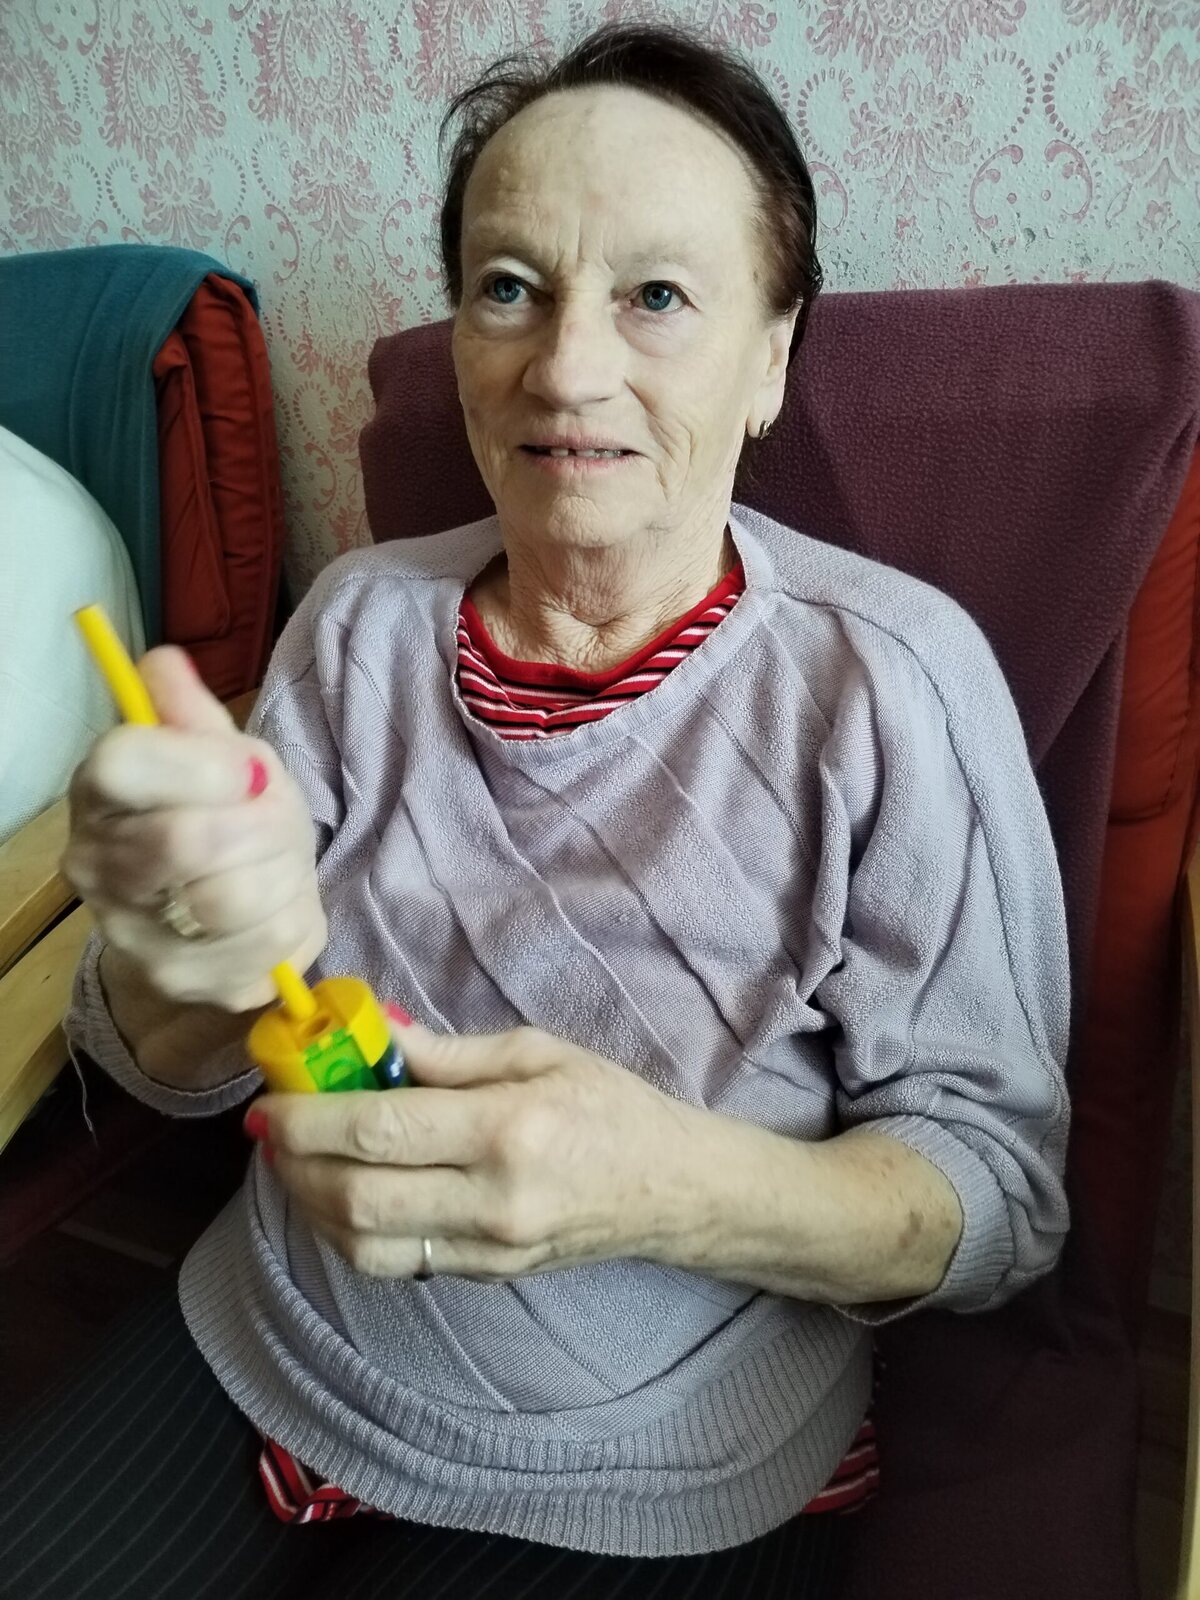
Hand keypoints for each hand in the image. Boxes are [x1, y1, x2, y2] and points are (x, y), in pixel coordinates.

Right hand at [63, 647, 325, 1011]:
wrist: (209, 910)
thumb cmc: (217, 812)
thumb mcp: (214, 752)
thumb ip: (193, 714)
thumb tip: (164, 664)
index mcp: (99, 793)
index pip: (121, 763)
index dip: (202, 763)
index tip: (244, 769)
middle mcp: (97, 868)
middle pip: (186, 841)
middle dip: (263, 823)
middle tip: (277, 816)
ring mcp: (135, 935)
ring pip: (235, 900)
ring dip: (286, 872)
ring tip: (282, 862)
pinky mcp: (186, 983)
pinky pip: (271, 948)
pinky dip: (299, 916)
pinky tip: (283, 905)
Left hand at [247, 1020, 705, 1279]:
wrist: (671, 1189)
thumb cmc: (609, 1107)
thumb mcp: (538, 1052)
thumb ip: (450, 1053)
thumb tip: (375, 1036)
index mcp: (507, 1129)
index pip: (381, 1131)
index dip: (309, 1118)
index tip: (272, 1101)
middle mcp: (492, 1200)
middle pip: (356, 1198)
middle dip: (295, 1165)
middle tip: (273, 1131)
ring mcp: (487, 1249)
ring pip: (363, 1245)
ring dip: (311, 1205)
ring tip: (298, 1162)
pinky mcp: (483, 1276)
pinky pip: (393, 1261)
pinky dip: (348, 1230)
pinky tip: (341, 1192)